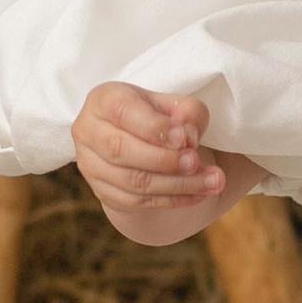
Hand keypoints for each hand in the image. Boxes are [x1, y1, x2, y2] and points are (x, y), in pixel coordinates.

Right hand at [71, 82, 262, 244]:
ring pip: (132, 181)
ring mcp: (91, 165)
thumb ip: (186, 111)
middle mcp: (88, 132)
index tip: (184, 137)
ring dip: (177, 184)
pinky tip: (199, 195)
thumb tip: (186, 135)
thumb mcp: (174, 105)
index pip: (122, 112)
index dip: (154, 127)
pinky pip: (138, 202)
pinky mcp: (103, 192)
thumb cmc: (157, 116)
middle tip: (197, 162)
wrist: (139, 143)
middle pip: (121, 150)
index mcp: (103, 100)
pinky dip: (172, 200)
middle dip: (164, 160)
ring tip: (213, 182)